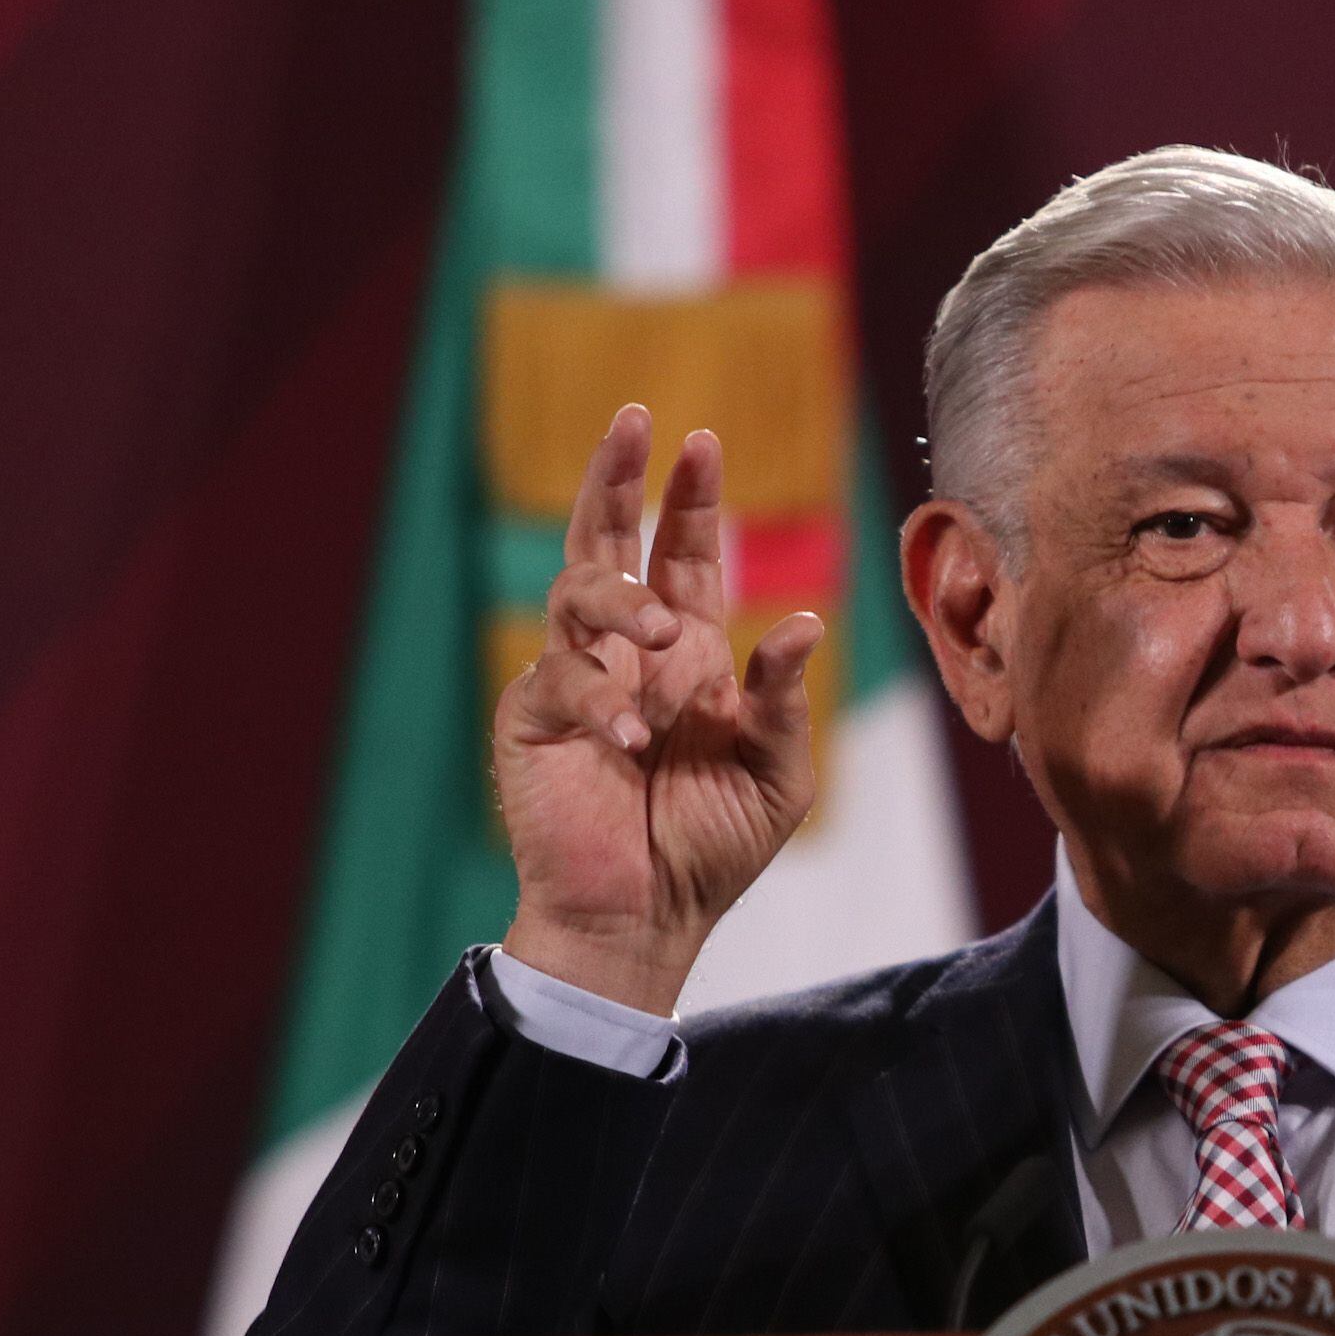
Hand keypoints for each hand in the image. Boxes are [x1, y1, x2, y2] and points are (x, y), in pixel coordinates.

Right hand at [495, 405, 822, 1012]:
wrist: (648, 917)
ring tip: (660, 632)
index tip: (702, 438)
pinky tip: (635, 739)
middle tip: (635, 418)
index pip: (683, 552)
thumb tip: (799, 619)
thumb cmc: (713, 846)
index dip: (689, 496)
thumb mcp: (777, 772)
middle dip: (619, 476)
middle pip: (608, 538)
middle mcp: (627, 652)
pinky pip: (559, 682)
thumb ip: (783, 698)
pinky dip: (601, 702)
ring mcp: (575, 679)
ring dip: (619, 597)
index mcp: (688, 652)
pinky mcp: (535, 722)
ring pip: (576, 591)